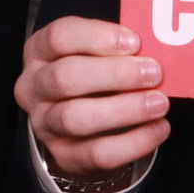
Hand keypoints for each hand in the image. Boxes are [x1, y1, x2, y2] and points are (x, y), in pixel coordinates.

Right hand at [15, 16, 170, 176]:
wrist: (81, 122)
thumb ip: (118, 46)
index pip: (59, 37)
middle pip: (65, 77)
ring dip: (125, 109)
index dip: (97, 37)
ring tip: (159, 103)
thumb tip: (158, 46)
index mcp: (40, 51)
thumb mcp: (95, 52)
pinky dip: (134, 143)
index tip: (134, 42)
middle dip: (115, 74)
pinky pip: (97, 154)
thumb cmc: (94, 74)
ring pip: (76, 118)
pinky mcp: (63, 155)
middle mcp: (34, 87)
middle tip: (154, 73)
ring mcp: (45, 124)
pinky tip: (159, 128)